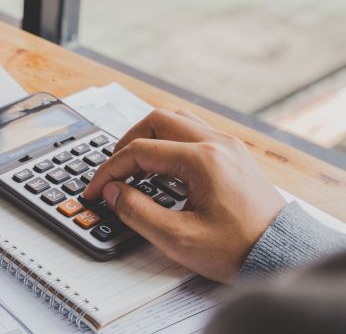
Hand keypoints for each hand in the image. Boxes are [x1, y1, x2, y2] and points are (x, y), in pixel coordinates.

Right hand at [82, 109, 285, 282]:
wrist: (280, 255)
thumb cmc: (238, 249)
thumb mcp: (178, 239)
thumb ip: (137, 212)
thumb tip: (113, 191)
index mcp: (203, 160)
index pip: (140, 150)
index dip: (109, 170)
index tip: (96, 190)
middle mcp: (217, 144)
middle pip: (156, 120)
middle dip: (126, 143)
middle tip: (112, 171)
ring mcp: (227, 146)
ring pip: (176, 120)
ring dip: (149, 137)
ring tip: (133, 165)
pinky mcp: (232, 155)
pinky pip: (193, 133)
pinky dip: (169, 143)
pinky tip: (161, 168)